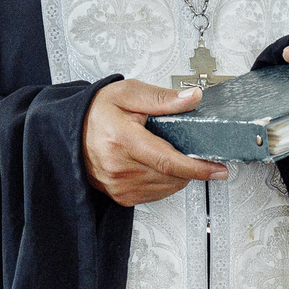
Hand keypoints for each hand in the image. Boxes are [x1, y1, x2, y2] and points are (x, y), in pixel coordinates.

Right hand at [85, 78, 227, 205]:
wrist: (70, 128)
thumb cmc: (97, 110)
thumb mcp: (129, 94)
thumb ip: (163, 99)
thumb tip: (192, 98)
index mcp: (122, 140)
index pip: (168, 161)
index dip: (198, 167)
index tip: (217, 168)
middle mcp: (119, 167)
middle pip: (171, 176)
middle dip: (191, 166)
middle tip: (194, 149)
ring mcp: (118, 185)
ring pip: (167, 187)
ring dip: (178, 174)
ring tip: (168, 152)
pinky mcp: (120, 195)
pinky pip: (155, 194)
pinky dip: (165, 181)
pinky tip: (157, 165)